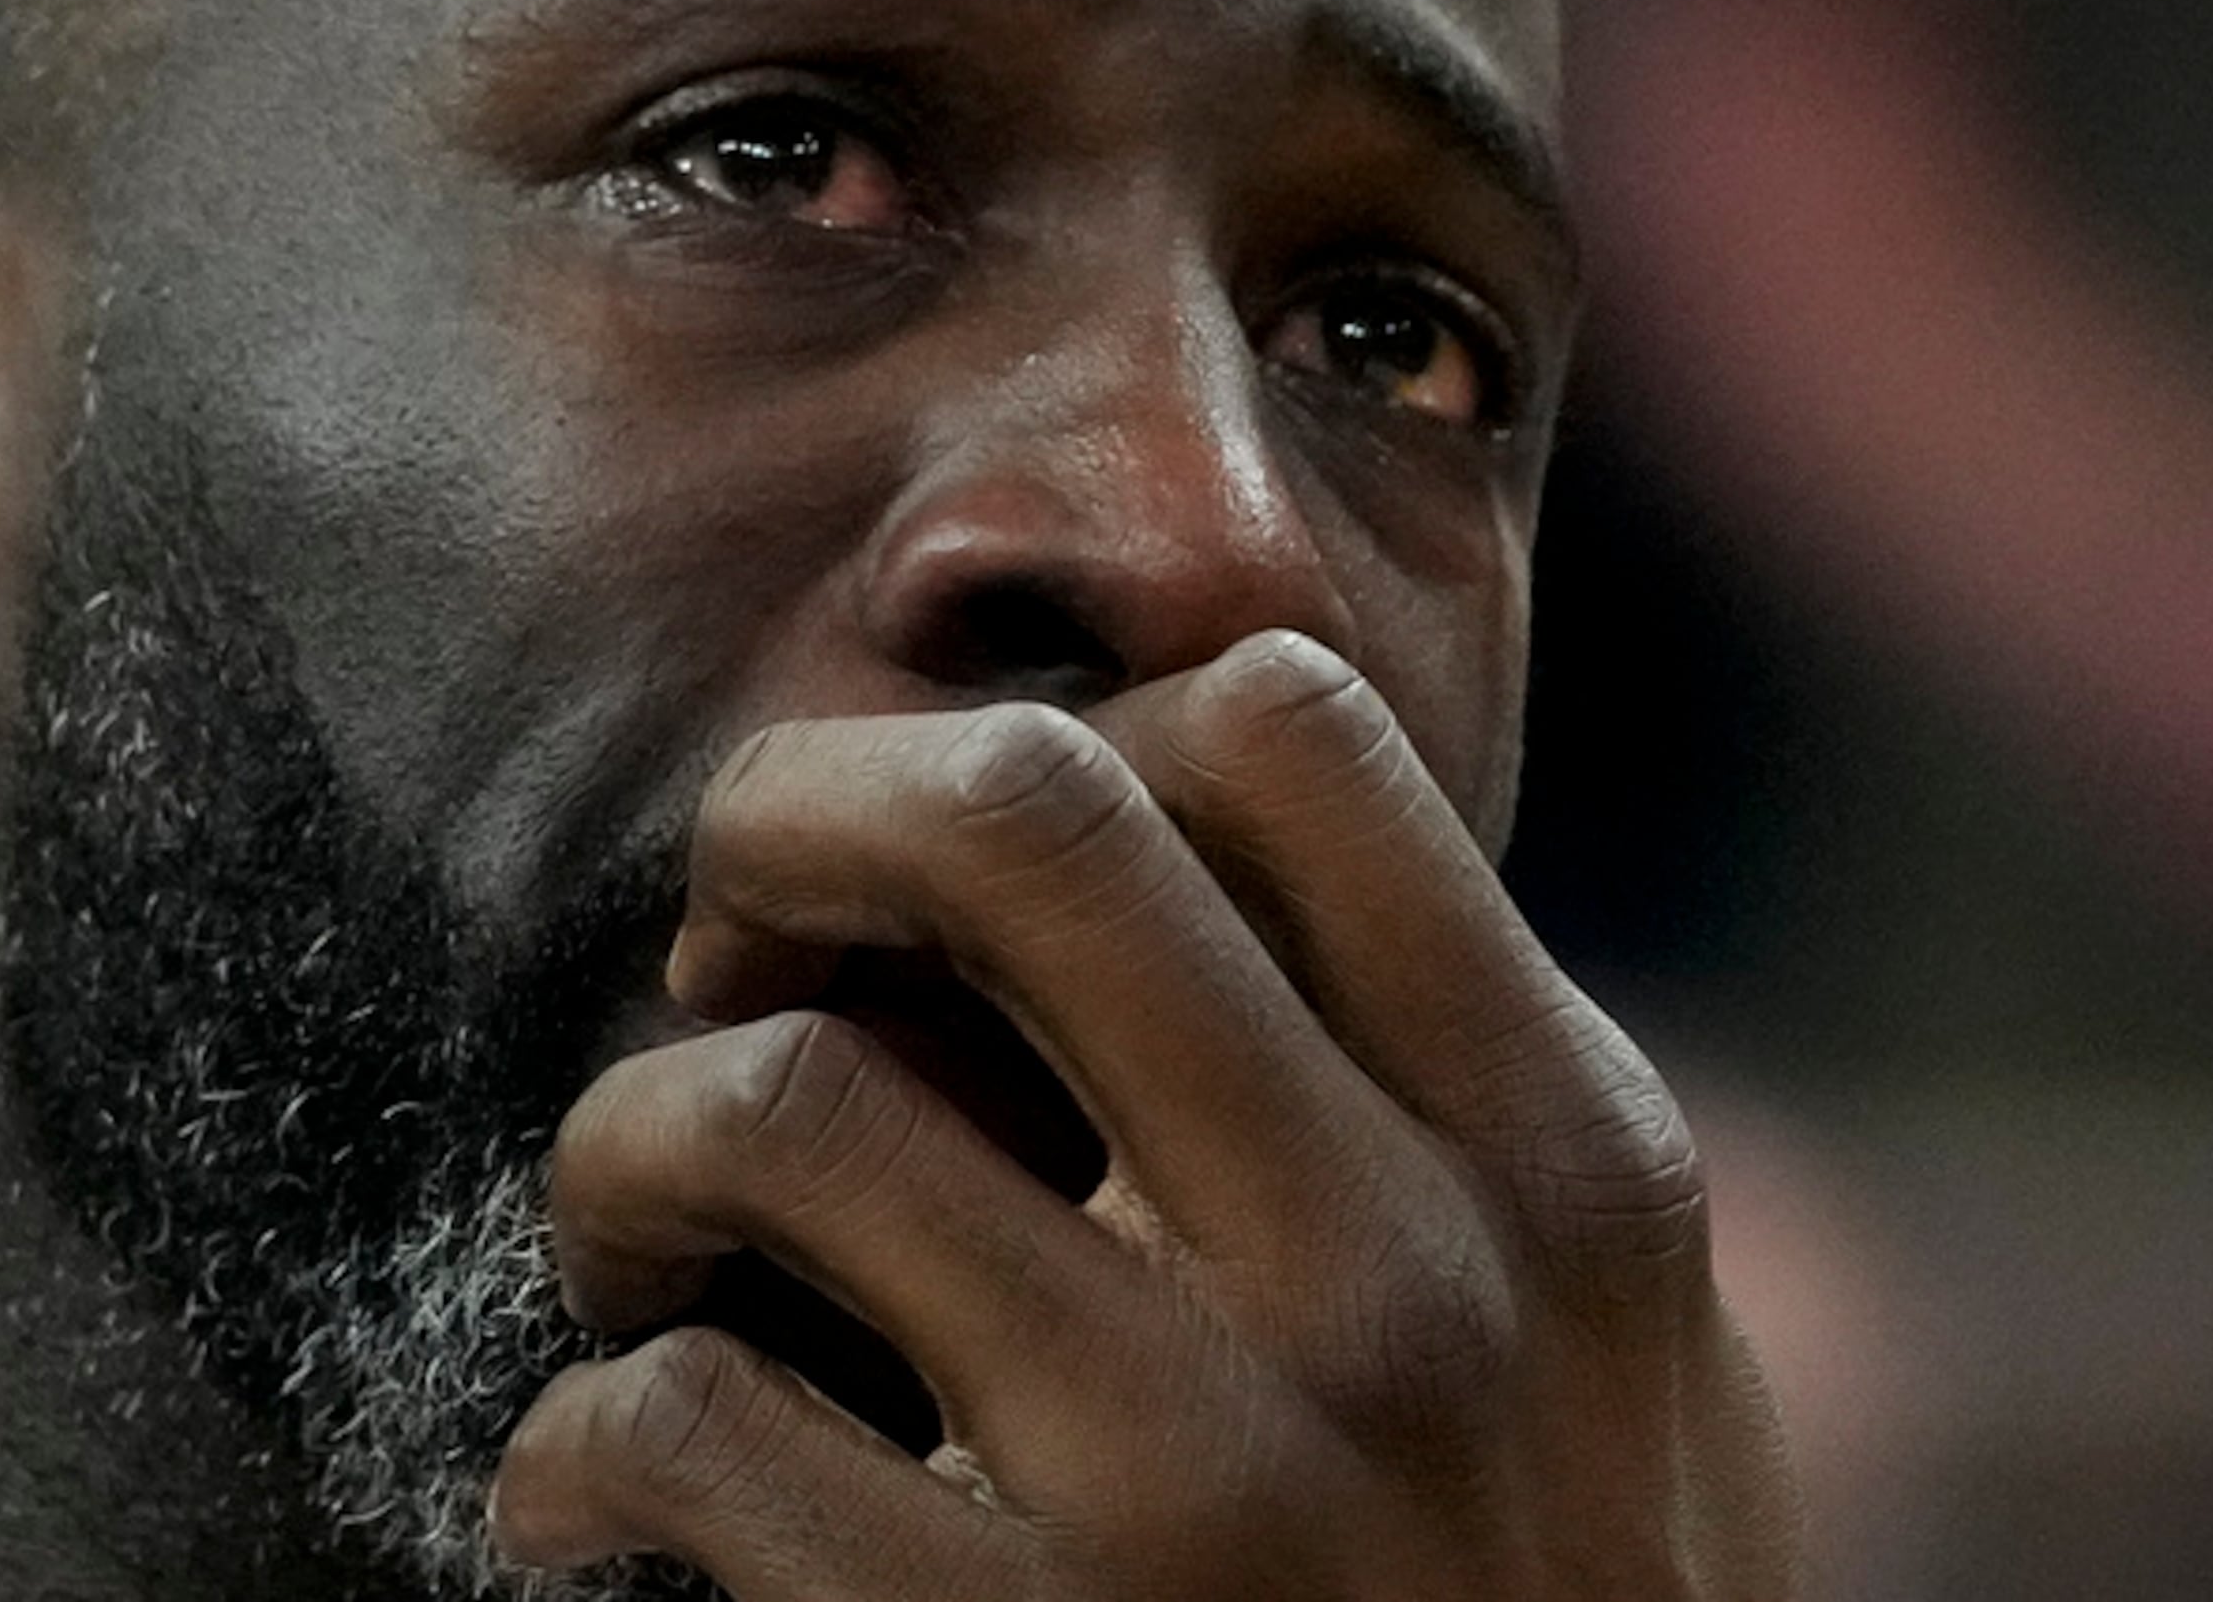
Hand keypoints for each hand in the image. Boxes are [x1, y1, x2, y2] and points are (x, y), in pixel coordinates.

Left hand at [491, 629, 1800, 1598]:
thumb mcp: (1630, 1354)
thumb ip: (1478, 1111)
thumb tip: (1228, 831)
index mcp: (1563, 1158)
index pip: (1286, 727)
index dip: (1061, 731)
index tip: (960, 859)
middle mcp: (1406, 1283)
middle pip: (1023, 818)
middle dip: (798, 812)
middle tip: (729, 920)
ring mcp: (1210, 1484)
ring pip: (792, 1102)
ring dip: (636, 1134)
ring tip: (637, 1220)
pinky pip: (692, 1424)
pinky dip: (583, 1441)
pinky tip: (599, 1484)